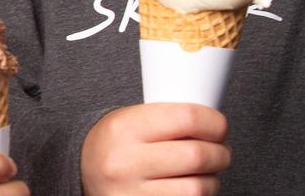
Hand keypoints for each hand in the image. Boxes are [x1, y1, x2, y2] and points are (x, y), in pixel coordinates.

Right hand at [81, 103, 229, 195]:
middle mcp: (125, 163)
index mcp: (124, 128)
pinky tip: (192, 187)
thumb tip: (214, 122)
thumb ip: (168, 117)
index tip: (220, 126)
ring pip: (197, 188)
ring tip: (207, 172)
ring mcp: (131, 194)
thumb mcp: (131, 120)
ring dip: (213, 180)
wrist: (84, 173)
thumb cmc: (117, 143)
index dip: (214, 122)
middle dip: (221, 153)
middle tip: (221, 150)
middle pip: (196, 155)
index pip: (187, 118)